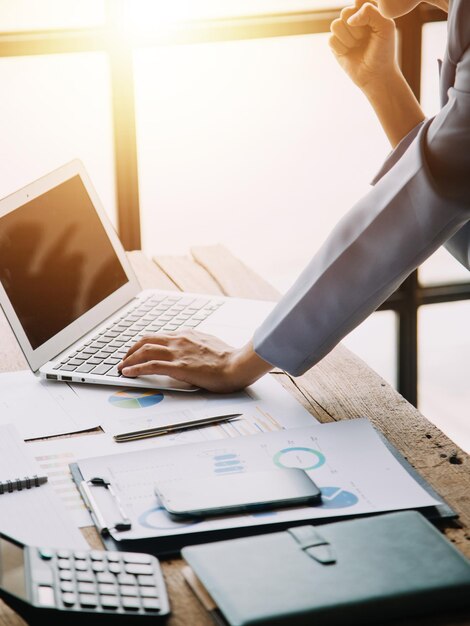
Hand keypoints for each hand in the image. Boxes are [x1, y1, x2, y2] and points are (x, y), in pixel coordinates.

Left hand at [117, 330, 271, 392]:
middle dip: (131, 349)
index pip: (158, 336)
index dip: (143, 343)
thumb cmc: (228, 358)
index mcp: (187, 334)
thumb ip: (195, 344)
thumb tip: (190, 348)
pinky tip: (128, 372)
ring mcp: (178, 353)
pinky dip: (136, 368)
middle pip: (146, 340)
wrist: (237, 364)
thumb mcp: (209, 343)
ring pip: (144, 351)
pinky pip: (151, 365)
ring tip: (121, 367)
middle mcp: (179, 340)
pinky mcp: (179, 367)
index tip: (137, 350)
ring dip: (129, 359)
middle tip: (124, 359)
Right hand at [329, 1, 397, 93]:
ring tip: (357, 46)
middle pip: (345, 12)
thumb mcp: (386, 26)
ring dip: (348, 39)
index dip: (363, 12)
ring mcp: (343, 32)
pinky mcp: (335, 45)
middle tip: (365, 38)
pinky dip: (342, 48)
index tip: (373, 25)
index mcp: (368, 10)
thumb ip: (370, 12)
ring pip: (335, 25)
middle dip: (356, 28)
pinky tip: (349, 53)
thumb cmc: (384, 50)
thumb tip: (349, 20)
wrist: (376, 75)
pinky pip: (331, 40)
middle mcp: (354, 19)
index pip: (359, 0)